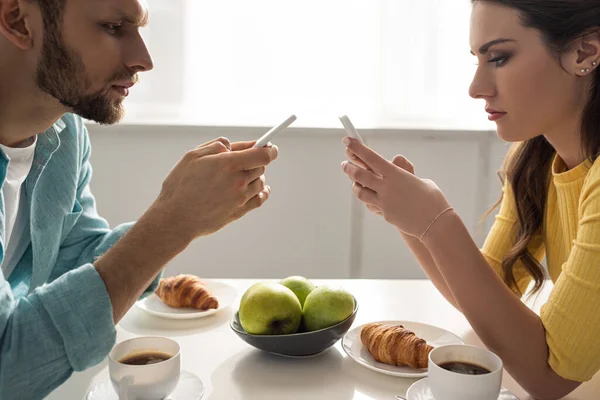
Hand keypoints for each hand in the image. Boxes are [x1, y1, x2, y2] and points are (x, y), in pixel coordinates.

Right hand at [151, 137, 277, 241]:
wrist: (176, 219)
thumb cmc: (180, 186)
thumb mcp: (192, 157)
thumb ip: (216, 146)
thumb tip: (232, 146)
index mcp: (228, 164)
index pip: (263, 155)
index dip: (269, 149)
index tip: (270, 146)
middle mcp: (238, 181)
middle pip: (261, 167)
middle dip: (254, 161)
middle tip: (243, 160)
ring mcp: (240, 198)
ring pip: (260, 182)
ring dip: (255, 176)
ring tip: (240, 176)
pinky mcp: (240, 212)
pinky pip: (259, 199)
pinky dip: (262, 192)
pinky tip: (259, 189)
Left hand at [341, 137, 451, 238]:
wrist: (436, 223)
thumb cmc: (432, 199)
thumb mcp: (418, 180)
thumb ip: (403, 172)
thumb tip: (395, 167)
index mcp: (395, 174)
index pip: (371, 157)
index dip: (357, 148)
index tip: (347, 140)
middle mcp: (386, 187)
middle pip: (360, 175)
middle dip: (349, 168)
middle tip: (344, 163)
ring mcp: (384, 202)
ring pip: (360, 191)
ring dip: (355, 185)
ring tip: (355, 182)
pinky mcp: (385, 214)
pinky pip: (371, 204)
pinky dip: (368, 198)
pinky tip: (370, 196)